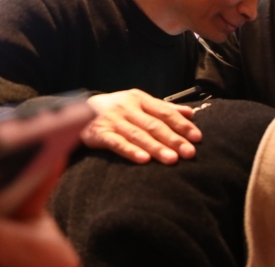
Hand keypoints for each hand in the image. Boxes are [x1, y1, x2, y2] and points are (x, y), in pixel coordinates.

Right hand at [83, 90, 201, 164]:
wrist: (77, 110)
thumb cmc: (118, 110)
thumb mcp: (140, 104)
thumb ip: (165, 109)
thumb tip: (191, 114)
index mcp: (139, 99)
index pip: (165, 112)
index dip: (182, 125)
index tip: (197, 137)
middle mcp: (126, 108)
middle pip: (154, 125)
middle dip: (173, 140)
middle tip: (190, 153)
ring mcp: (112, 120)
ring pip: (138, 135)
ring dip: (156, 148)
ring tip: (172, 160)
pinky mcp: (98, 133)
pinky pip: (116, 143)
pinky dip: (130, 151)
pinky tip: (143, 160)